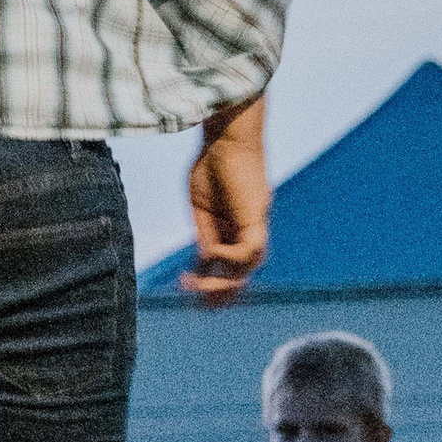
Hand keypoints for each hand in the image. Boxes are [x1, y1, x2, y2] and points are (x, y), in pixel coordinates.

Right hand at [181, 106, 268, 301]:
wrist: (228, 136)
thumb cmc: (212, 160)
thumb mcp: (201, 205)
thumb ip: (205, 233)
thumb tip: (204, 261)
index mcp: (236, 226)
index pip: (229, 263)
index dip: (210, 278)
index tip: (185, 284)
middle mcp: (250, 229)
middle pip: (243, 273)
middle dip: (221, 293)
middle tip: (197, 306)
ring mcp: (255, 225)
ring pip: (247, 268)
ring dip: (220, 283)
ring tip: (194, 287)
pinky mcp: (256, 219)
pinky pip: (245, 252)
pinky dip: (226, 259)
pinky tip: (208, 256)